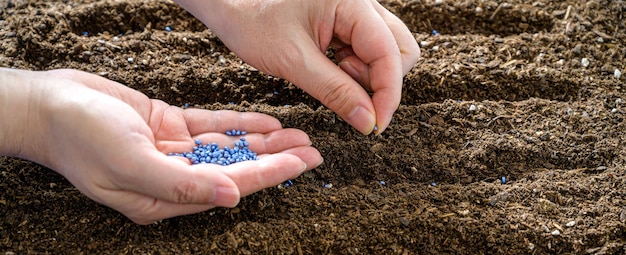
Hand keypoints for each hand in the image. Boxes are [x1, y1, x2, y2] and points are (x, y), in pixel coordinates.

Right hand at [2, 68, 321, 223]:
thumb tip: (231, 197)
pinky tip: (267, 123)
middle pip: (237, 169)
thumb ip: (181, 184)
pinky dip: (240, 125)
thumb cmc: (80, 139)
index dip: (269, 175)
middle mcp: (173, 178)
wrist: (49, 105)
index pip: (230, 186)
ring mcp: (173, 152)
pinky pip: (213, 127)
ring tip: (299, 136)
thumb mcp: (129, 164)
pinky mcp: (169, 126)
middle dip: (276, 161)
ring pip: (230, 148)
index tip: (302, 165)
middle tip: (313, 151)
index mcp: (164, 199)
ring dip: (264, 142)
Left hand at [175, 0, 419, 133]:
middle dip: (379, 81)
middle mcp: (362, 3)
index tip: (375, 126)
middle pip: (399, 51)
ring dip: (365, 76)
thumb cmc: (253, 21)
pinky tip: (328, 68)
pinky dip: (353, 69)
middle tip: (343, 90)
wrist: (230, 3)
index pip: (391, 53)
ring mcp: (357, 12)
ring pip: (387, 53)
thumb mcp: (293, 61)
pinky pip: (368, 51)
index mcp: (352, 1)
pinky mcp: (348, 22)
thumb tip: (368, 121)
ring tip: (327, 74)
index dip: (387, 94)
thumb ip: (335, 91)